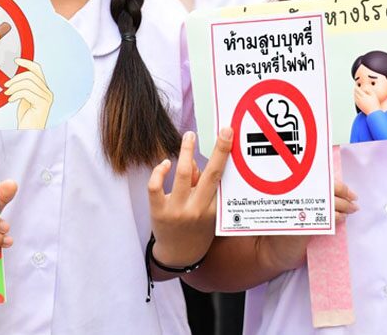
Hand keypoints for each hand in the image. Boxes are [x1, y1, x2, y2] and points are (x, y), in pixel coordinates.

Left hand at [6, 59, 52, 129]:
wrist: (30, 133)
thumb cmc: (26, 119)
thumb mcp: (24, 100)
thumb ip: (23, 89)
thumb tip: (13, 80)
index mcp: (43, 89)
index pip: (37, 70)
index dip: (27, 63)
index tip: (16, 61)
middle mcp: (47, 92)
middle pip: (31, 75)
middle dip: (15, 78)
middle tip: (6, 86)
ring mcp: (47, 98)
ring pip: (28, 83)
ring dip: (14, 87)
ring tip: (7, 94)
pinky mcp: (42, 104)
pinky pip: (27, 92)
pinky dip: (16, 94)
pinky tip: (11, 100)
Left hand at [148, 129, 231, 267]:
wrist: (179, 255)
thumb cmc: (198, 229)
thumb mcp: (210, 212)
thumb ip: (206, 188)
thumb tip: (196, 162)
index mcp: (214, 209)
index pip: (222, 179)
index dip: (226, 156)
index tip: (230, 136)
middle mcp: (197, 209)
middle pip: (210, 175)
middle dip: (218, 150)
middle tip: (223, 131)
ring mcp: (177, 210)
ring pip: (183, 175)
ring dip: (187, 152)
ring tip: (189, 137)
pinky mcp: (158, 211)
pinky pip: (156, 186)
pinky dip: (160, 171)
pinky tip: (166, 164)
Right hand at [257, 179, 359, 274]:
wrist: (272, 251)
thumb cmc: (285, 231)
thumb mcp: (297, 211)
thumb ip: (312, 201)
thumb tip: (339, 196)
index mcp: (296, 193)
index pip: (322, 183)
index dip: (339, 186)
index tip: (349, 192)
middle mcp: (297, 198)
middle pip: (328, 191)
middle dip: (345, 195)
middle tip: (354, 200)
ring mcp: (300, 211)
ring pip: (330, 203)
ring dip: (344, 206)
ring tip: (352, 209)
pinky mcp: (304, 225)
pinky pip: (327, 218)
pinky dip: (337, 217)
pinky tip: (342, 218)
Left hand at [354, 86, 379, 115]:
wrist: (374, 112)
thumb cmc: (375, 104)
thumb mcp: (374, 96)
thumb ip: (369, 91)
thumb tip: (365, 89)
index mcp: (364, 96)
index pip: (358, 91)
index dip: (356, 88)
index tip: (355, 86)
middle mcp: (360, 100)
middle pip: (356, 94)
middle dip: (355, 90)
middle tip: (355, 88)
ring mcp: (359, 103)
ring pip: (355, 97)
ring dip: (354, 94)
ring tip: (355, 92)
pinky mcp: (359, 106)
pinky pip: (356, 101)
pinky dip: (355, 98)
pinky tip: (356, 98)